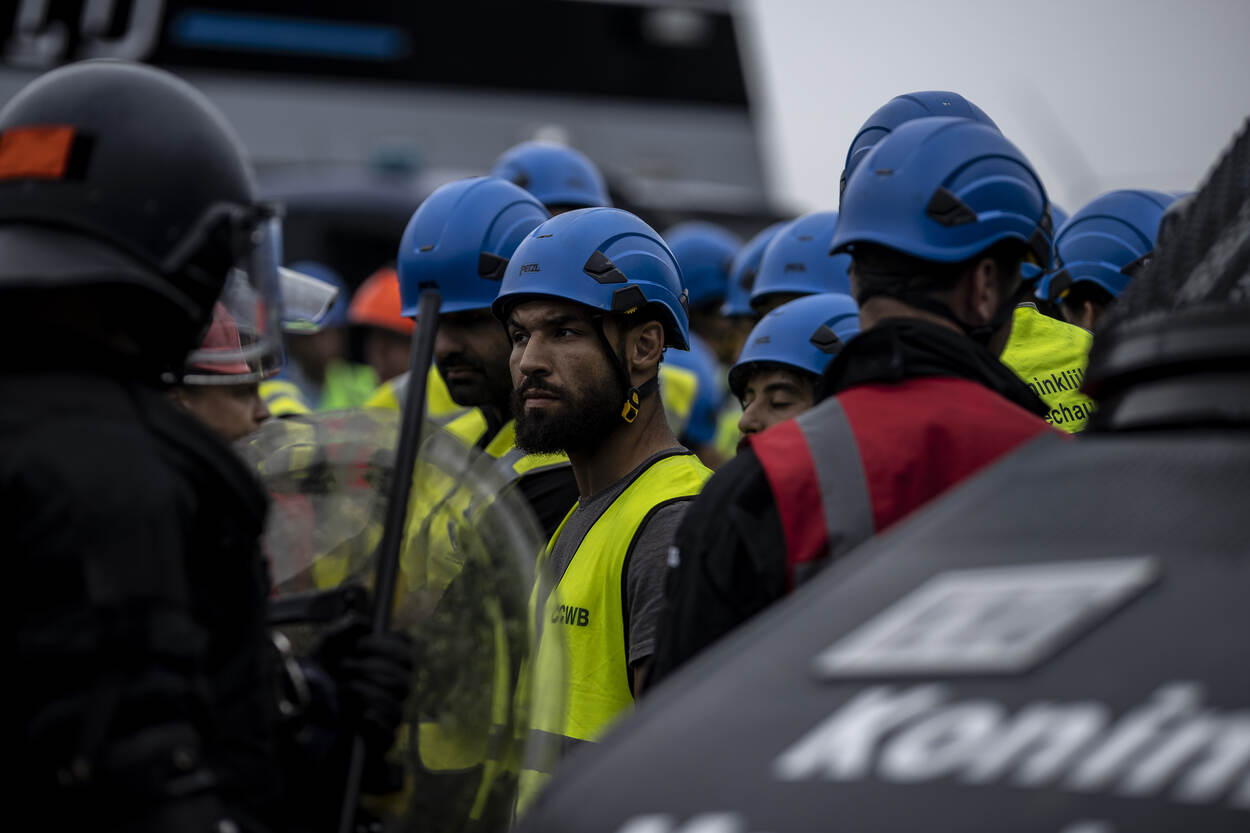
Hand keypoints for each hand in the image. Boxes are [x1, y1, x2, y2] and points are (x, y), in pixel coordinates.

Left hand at [312, 615, 414, 757]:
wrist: (299, 720)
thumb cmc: (316, 683)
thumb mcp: (323, 651)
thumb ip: (342, 631)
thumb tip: (363, 622)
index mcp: (385, 664)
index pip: (407, 650)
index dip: (388, 645)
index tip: (361, 644)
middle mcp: (392, 689)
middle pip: (405, 675)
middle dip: (372, 667)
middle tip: (346, 667)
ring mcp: (389, 714)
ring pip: (398, 701)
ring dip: (367, 691)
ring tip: (344, 689)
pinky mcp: (382, 739)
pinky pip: (391, 730)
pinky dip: (374, 720)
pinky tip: (358, 715)